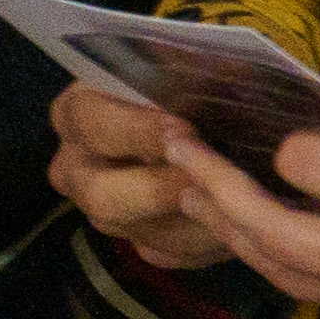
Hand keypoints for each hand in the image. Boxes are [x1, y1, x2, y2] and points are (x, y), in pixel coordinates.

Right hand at [47, 81, 235, 275]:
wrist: (200, 118)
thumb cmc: (185, 84)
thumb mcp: (184, 65)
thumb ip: (193, 68)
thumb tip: (229, 70)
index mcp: (76, 115)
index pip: (93, 124)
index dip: (139, 130)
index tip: (186, 127)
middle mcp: (77, 169)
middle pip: (103, 196)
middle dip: (161, 189)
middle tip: (210, 176)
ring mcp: (105, 212)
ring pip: (143, 232)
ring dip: (195, 218)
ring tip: (243, 197)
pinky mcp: (140, 242)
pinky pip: (173, 253)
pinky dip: (210, 239)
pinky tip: (240, 214)